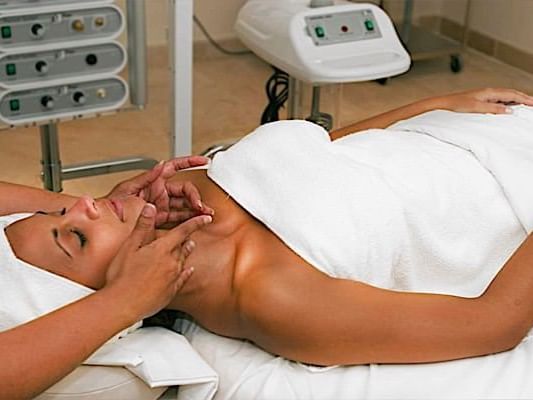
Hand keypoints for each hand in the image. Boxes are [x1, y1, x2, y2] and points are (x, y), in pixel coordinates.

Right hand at [104, 203, 211, 320]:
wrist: (123, 304)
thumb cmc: (122, 276)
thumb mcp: (130, 246)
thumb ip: (143, 226)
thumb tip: (151, 207)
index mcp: (162, 249)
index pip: (183, 231)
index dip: (196, 222)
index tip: (206, 218)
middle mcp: (171, 263)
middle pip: (183, 246)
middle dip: (186, 239)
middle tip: (191, 234)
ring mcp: (172, 278)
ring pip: (183, 261)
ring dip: (186, 252)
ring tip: (189, 247)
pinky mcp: (171, 291)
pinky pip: (183, 278)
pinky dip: (186, 272)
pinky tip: (188, 271)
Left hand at [107, 156, 212, 226]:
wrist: (104, 224)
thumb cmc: (111, 205)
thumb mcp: (128, 188)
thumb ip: (146, 177)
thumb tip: (161, 164)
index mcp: (153, 181)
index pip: (175, 167)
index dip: (189, 162)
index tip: (203, 161)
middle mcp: (159, 192)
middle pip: (184, 190)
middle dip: (195, 196)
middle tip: (199, 205)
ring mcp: (161, 205)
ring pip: (184, 204)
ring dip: (196, 208)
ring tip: (206, 214)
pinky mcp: (160, 218)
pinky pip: (178, 217)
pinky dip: (188, 218)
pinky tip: (197, 220)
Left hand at [433, 88, 532, 113]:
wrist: (442, 104)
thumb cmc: (456, 105)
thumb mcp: (476, 108)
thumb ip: (493, 109)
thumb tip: (509, 111)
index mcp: (489, 92)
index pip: (512, 95)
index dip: (524, 99)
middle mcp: (488, 92)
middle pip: (511, 94)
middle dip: (524, 98)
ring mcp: (485, 96)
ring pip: (505, 96)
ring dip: (517, 99)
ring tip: (526, 104)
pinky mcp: (480, 100)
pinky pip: (498, 100)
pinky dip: (507, 102)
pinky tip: (509, 106)